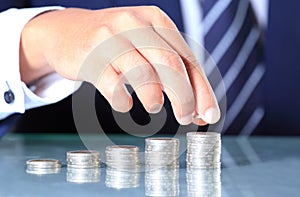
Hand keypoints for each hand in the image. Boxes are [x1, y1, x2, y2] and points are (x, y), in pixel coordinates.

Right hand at [19, 6, 219, 125]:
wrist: (68, 31)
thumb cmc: (116, 43)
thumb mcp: (146, 45)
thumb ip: (170, 70)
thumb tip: (194, 108)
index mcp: (156, 20)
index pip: (187, 58)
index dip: (201, 90)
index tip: (208, 115)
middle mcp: (134, 23)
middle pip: (170, 64)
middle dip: (183, 97)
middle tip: (185, 117)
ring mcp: (110, 39)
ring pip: (143, 73)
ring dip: (154, 97)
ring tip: (155, 106)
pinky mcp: (90, 57)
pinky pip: (113, 85)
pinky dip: (122, 101)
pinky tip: (124, 103)